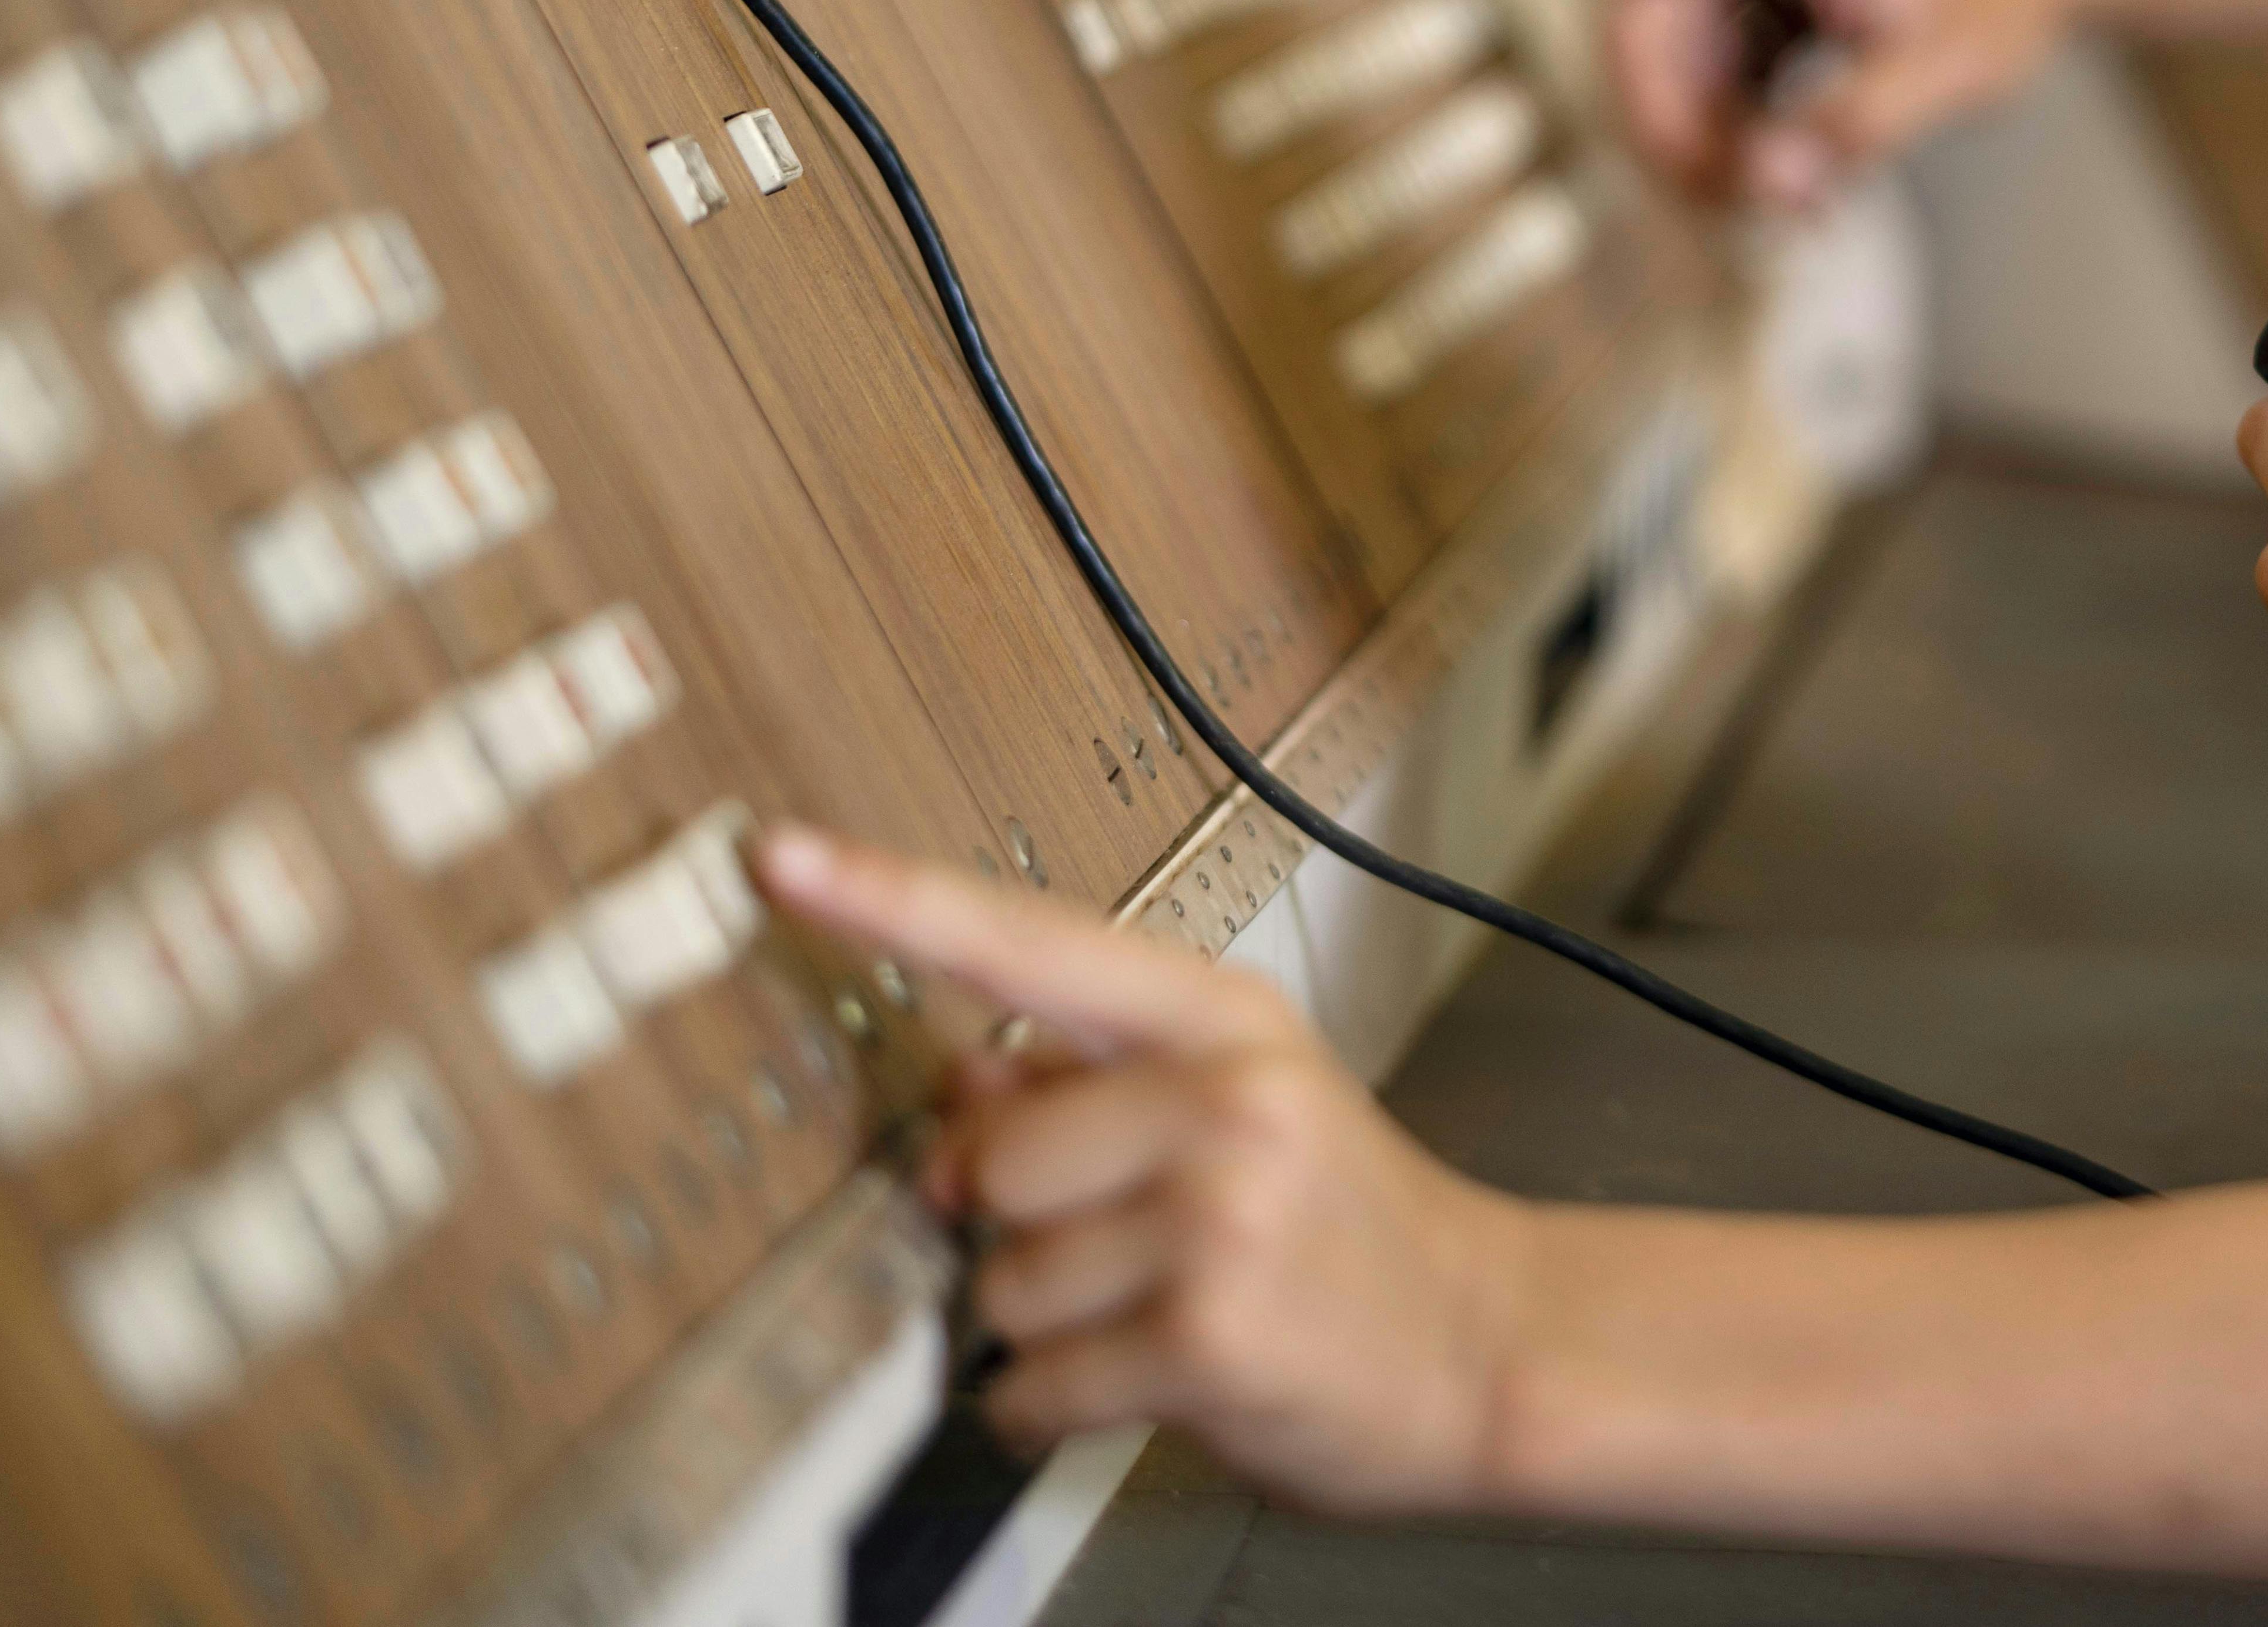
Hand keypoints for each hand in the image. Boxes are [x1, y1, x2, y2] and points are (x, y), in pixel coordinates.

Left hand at [752, 824, 1527, 1513]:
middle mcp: (1226, 1101)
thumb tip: (963, 1090)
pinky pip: (1029, 1382)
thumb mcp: (1250, 1110)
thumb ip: (1095, 1081)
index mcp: (1225, 1023)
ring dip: (1050, 1325)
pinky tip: (1144, 1382)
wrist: (1489, 1343)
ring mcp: (1219, 1218)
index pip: (1026, 942)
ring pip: (1001, 1282)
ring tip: (1159, 1313)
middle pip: (991, 1160)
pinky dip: (1055, 1407)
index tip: (778, 860)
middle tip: (1128, 1248)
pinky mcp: (1205, 1338)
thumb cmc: (1353, 1232)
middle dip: (1021, 1226)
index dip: (889, 900)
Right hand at [1470, 0, 2136, 207]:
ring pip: (1665, 81)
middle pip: (1640, 42)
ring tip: (1806, 199)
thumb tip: (1773, 188)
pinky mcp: (1745, 14)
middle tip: (1770, 207)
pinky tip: (1801, 181)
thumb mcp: (1953, 64)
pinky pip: (1699, 92)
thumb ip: (1860, 125)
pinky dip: (1734, 146)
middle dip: (1680, 138)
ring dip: (1710, 155)